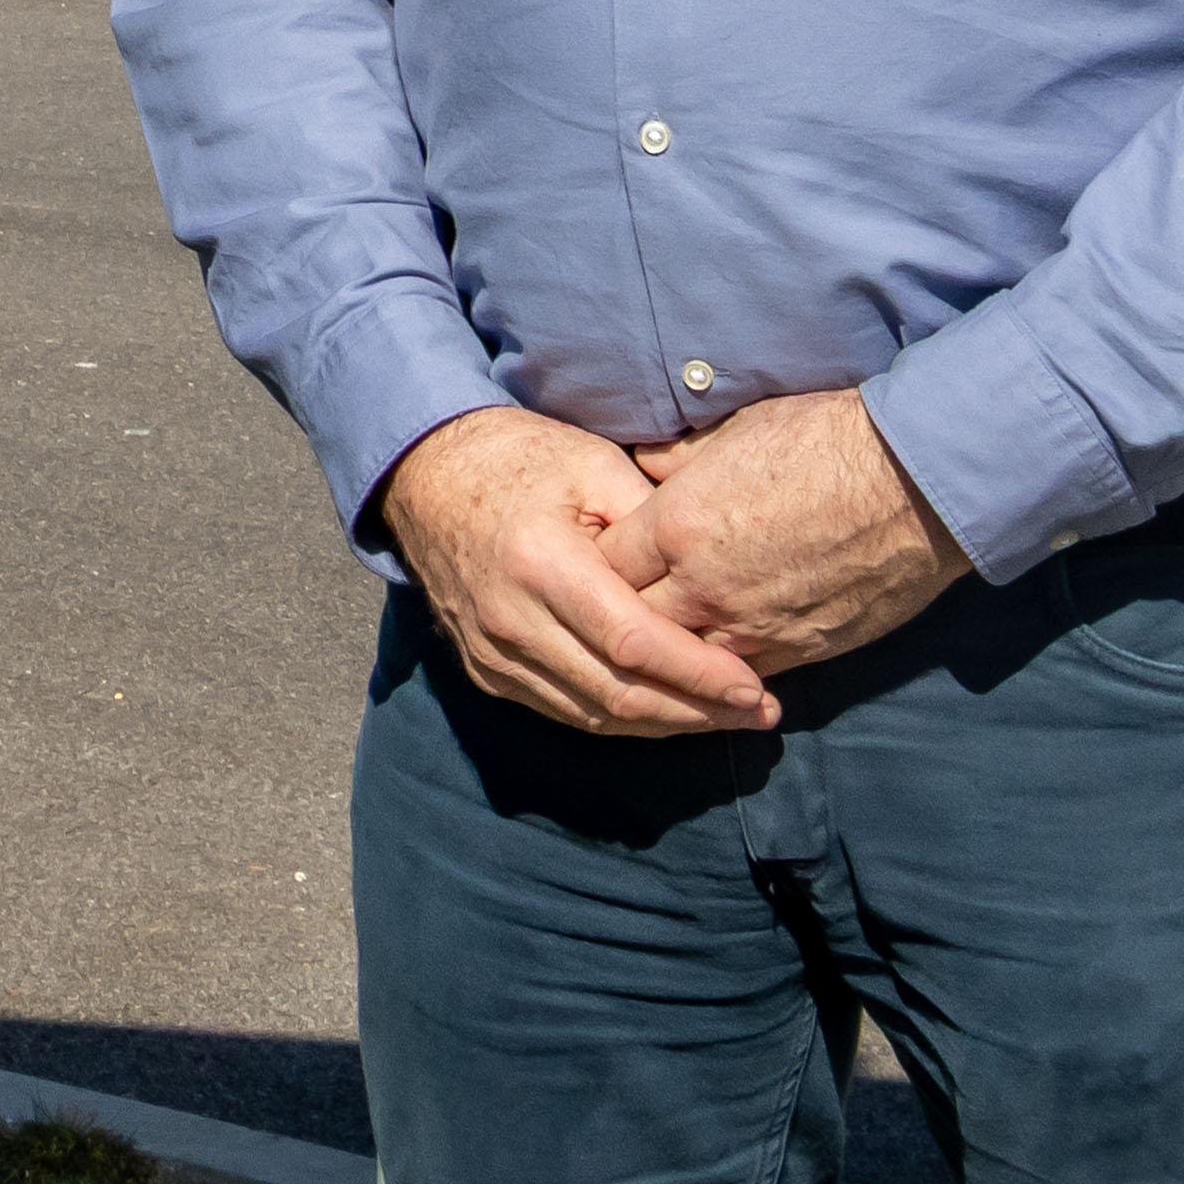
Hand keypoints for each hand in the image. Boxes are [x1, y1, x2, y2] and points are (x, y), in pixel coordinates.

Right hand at [378, 407, 781, 738]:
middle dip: (697, 712)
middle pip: (617, 695)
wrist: (425, 474)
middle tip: (758, 713)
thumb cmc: (519, 458)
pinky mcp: (486, 671)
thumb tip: (713, 576)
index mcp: (541, 563)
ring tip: (724, 718)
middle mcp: (511, 620)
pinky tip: (663, 709)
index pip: (632, 642)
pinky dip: (619, 718)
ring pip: (592, 716)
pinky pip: (563, 711)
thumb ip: (651, 521)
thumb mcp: (594, 464)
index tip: (753, 688)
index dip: (698, 674)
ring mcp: (492, 653)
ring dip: (664, 724)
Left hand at [609, 388, 967, 681]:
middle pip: (631, 626)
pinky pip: (739, 675)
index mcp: (677, 524)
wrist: (912, 482)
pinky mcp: (797, 652)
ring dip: (669, 657)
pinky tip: (713, 667)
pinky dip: (721, 672)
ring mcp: (750, 627)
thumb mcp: (734, 430)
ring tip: (659, 651)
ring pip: (681, 664)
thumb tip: (643, 466)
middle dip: (619, 621)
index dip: (595, 567)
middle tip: (615, 614)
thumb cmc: (825, 441)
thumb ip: (678, 460)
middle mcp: (703, 586)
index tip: (596, 564)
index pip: (603, 565)